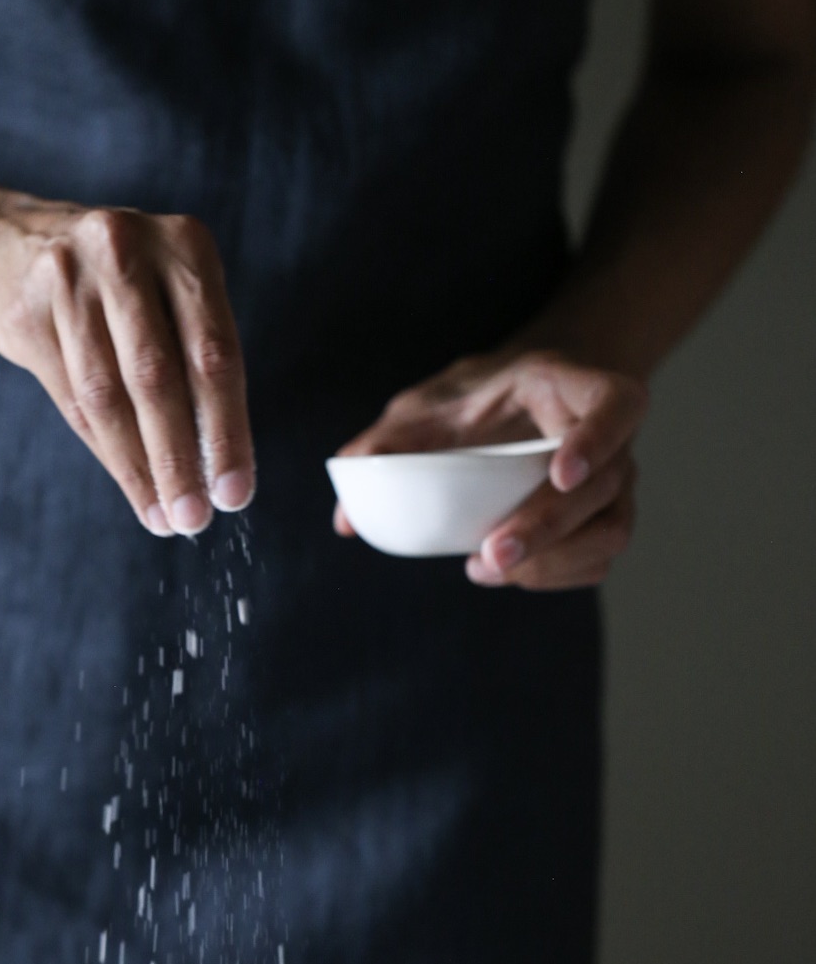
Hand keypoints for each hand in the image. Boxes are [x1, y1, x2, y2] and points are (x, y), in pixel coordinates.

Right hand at [0, 194, 253, 535]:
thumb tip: (220, 464)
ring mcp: (68, 278)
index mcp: (183, 244)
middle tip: (195, 517)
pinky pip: (72, 399)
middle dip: (179, 458)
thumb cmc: (116, 283)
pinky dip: (106, 451)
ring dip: (140, 467)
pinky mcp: (27, 312)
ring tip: (162, 514)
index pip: (213, 352)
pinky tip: (131, 485)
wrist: (7, 242)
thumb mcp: (169, 291)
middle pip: (157, 376)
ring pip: (108, 395)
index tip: (235, 491)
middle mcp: (125, 250)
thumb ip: (197, 358)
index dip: (227, 430)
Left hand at [333, 349, 647, 589]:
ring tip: (486, 569)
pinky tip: (507, 574)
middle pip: (603, 485)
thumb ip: (386, 447)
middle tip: (492, 553)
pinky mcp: (604, 519)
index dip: (598, 438)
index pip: (618, 404)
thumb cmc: (479, 397)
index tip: (560, 472)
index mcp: (574, 387)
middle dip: (548, 526)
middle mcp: (610, 436)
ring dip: (552, 561)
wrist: (526, 398)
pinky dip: (555, 575)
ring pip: (609, 531)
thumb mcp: (428, 404)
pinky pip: (596, 559)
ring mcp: (614, 481)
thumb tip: (345, 519)